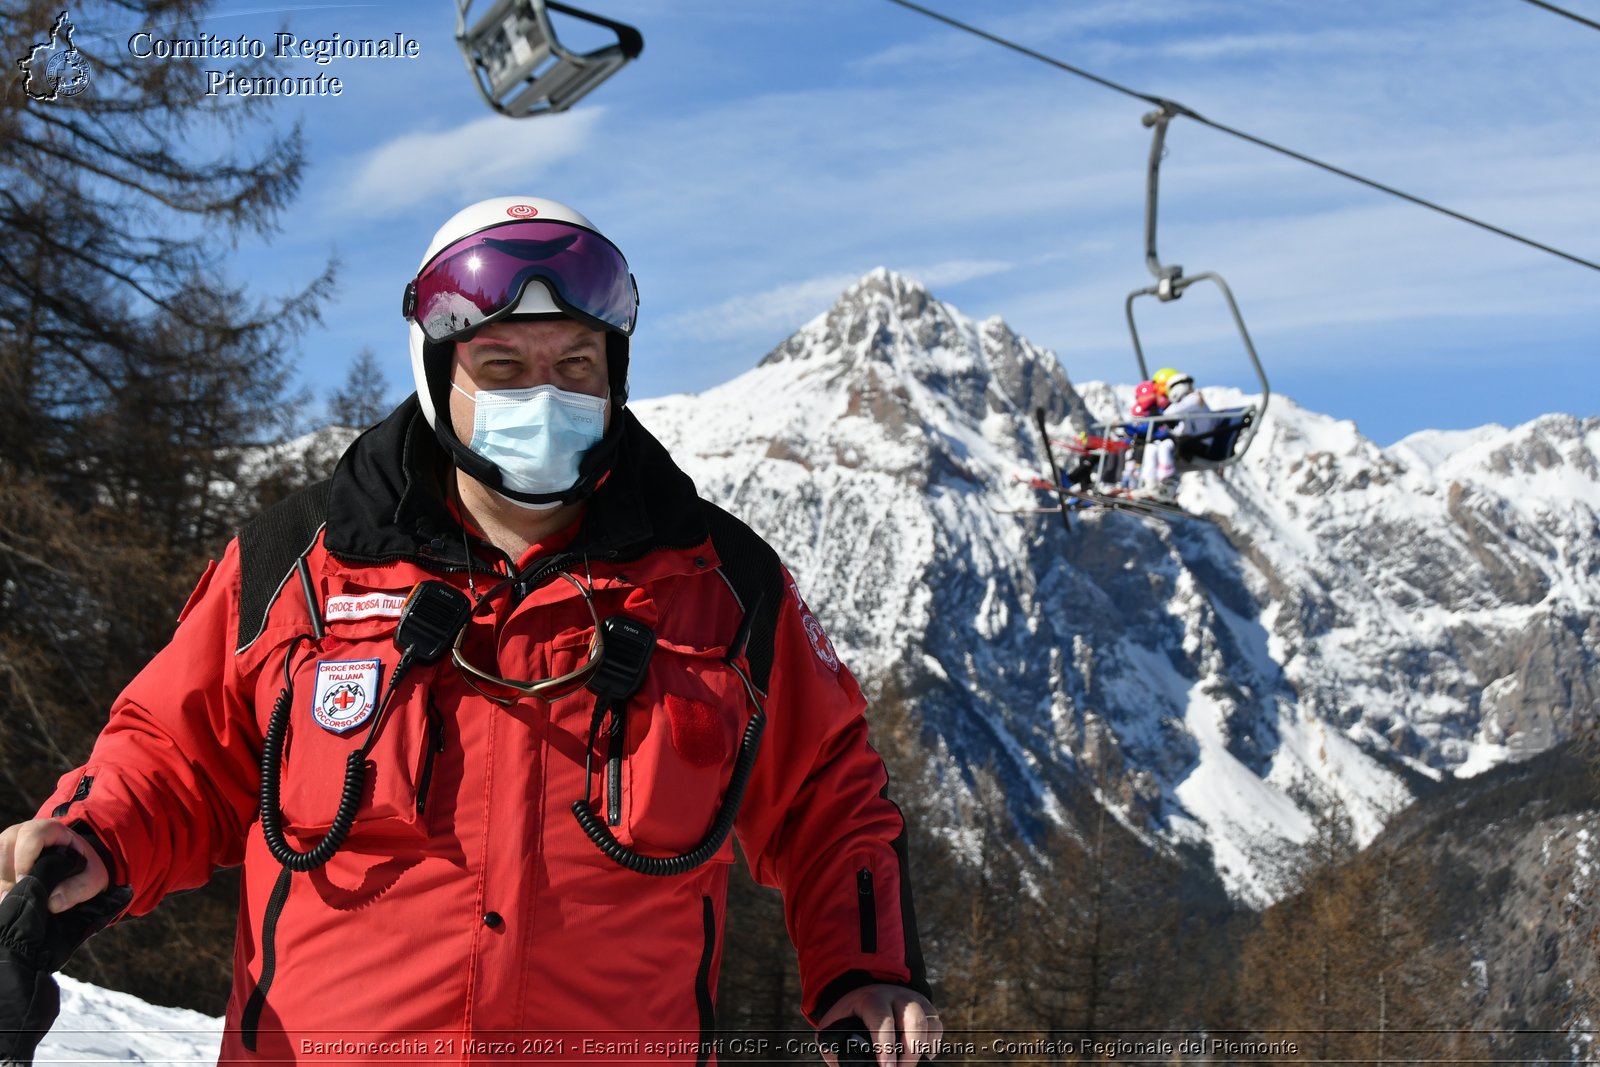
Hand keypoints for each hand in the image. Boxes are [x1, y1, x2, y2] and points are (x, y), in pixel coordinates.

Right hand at [0, 820, 108, 912]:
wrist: (79, 864)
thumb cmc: (84, 867)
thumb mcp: (92, 877)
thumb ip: (78, 888)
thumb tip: (52, 903)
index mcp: (49, 829)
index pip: (30, 836)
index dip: (24, 859)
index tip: (25, 881)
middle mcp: (24, 831)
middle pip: (5, 846)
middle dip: (6, 874)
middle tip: (10, 898)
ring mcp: (9, 842)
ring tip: (6, 899)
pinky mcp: (2, 857)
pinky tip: (4, 897)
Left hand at [816, 983, 940, 1066]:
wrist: (862, 992)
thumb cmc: (848, 1016)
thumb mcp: (834, 1027)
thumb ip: (837, 1047)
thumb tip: (847, 1064)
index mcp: (872, 999)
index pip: (882, 1020)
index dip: (886, 1046)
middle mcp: (898, 996)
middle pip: (915, 1021)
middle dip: (910, 1052)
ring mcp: (915, 1001)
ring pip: (930, 1024)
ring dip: (922, 1050)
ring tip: (907, 1065)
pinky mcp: (927, 1009)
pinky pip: (937, 1028)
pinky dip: (931, 1045)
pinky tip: (919, 1056)